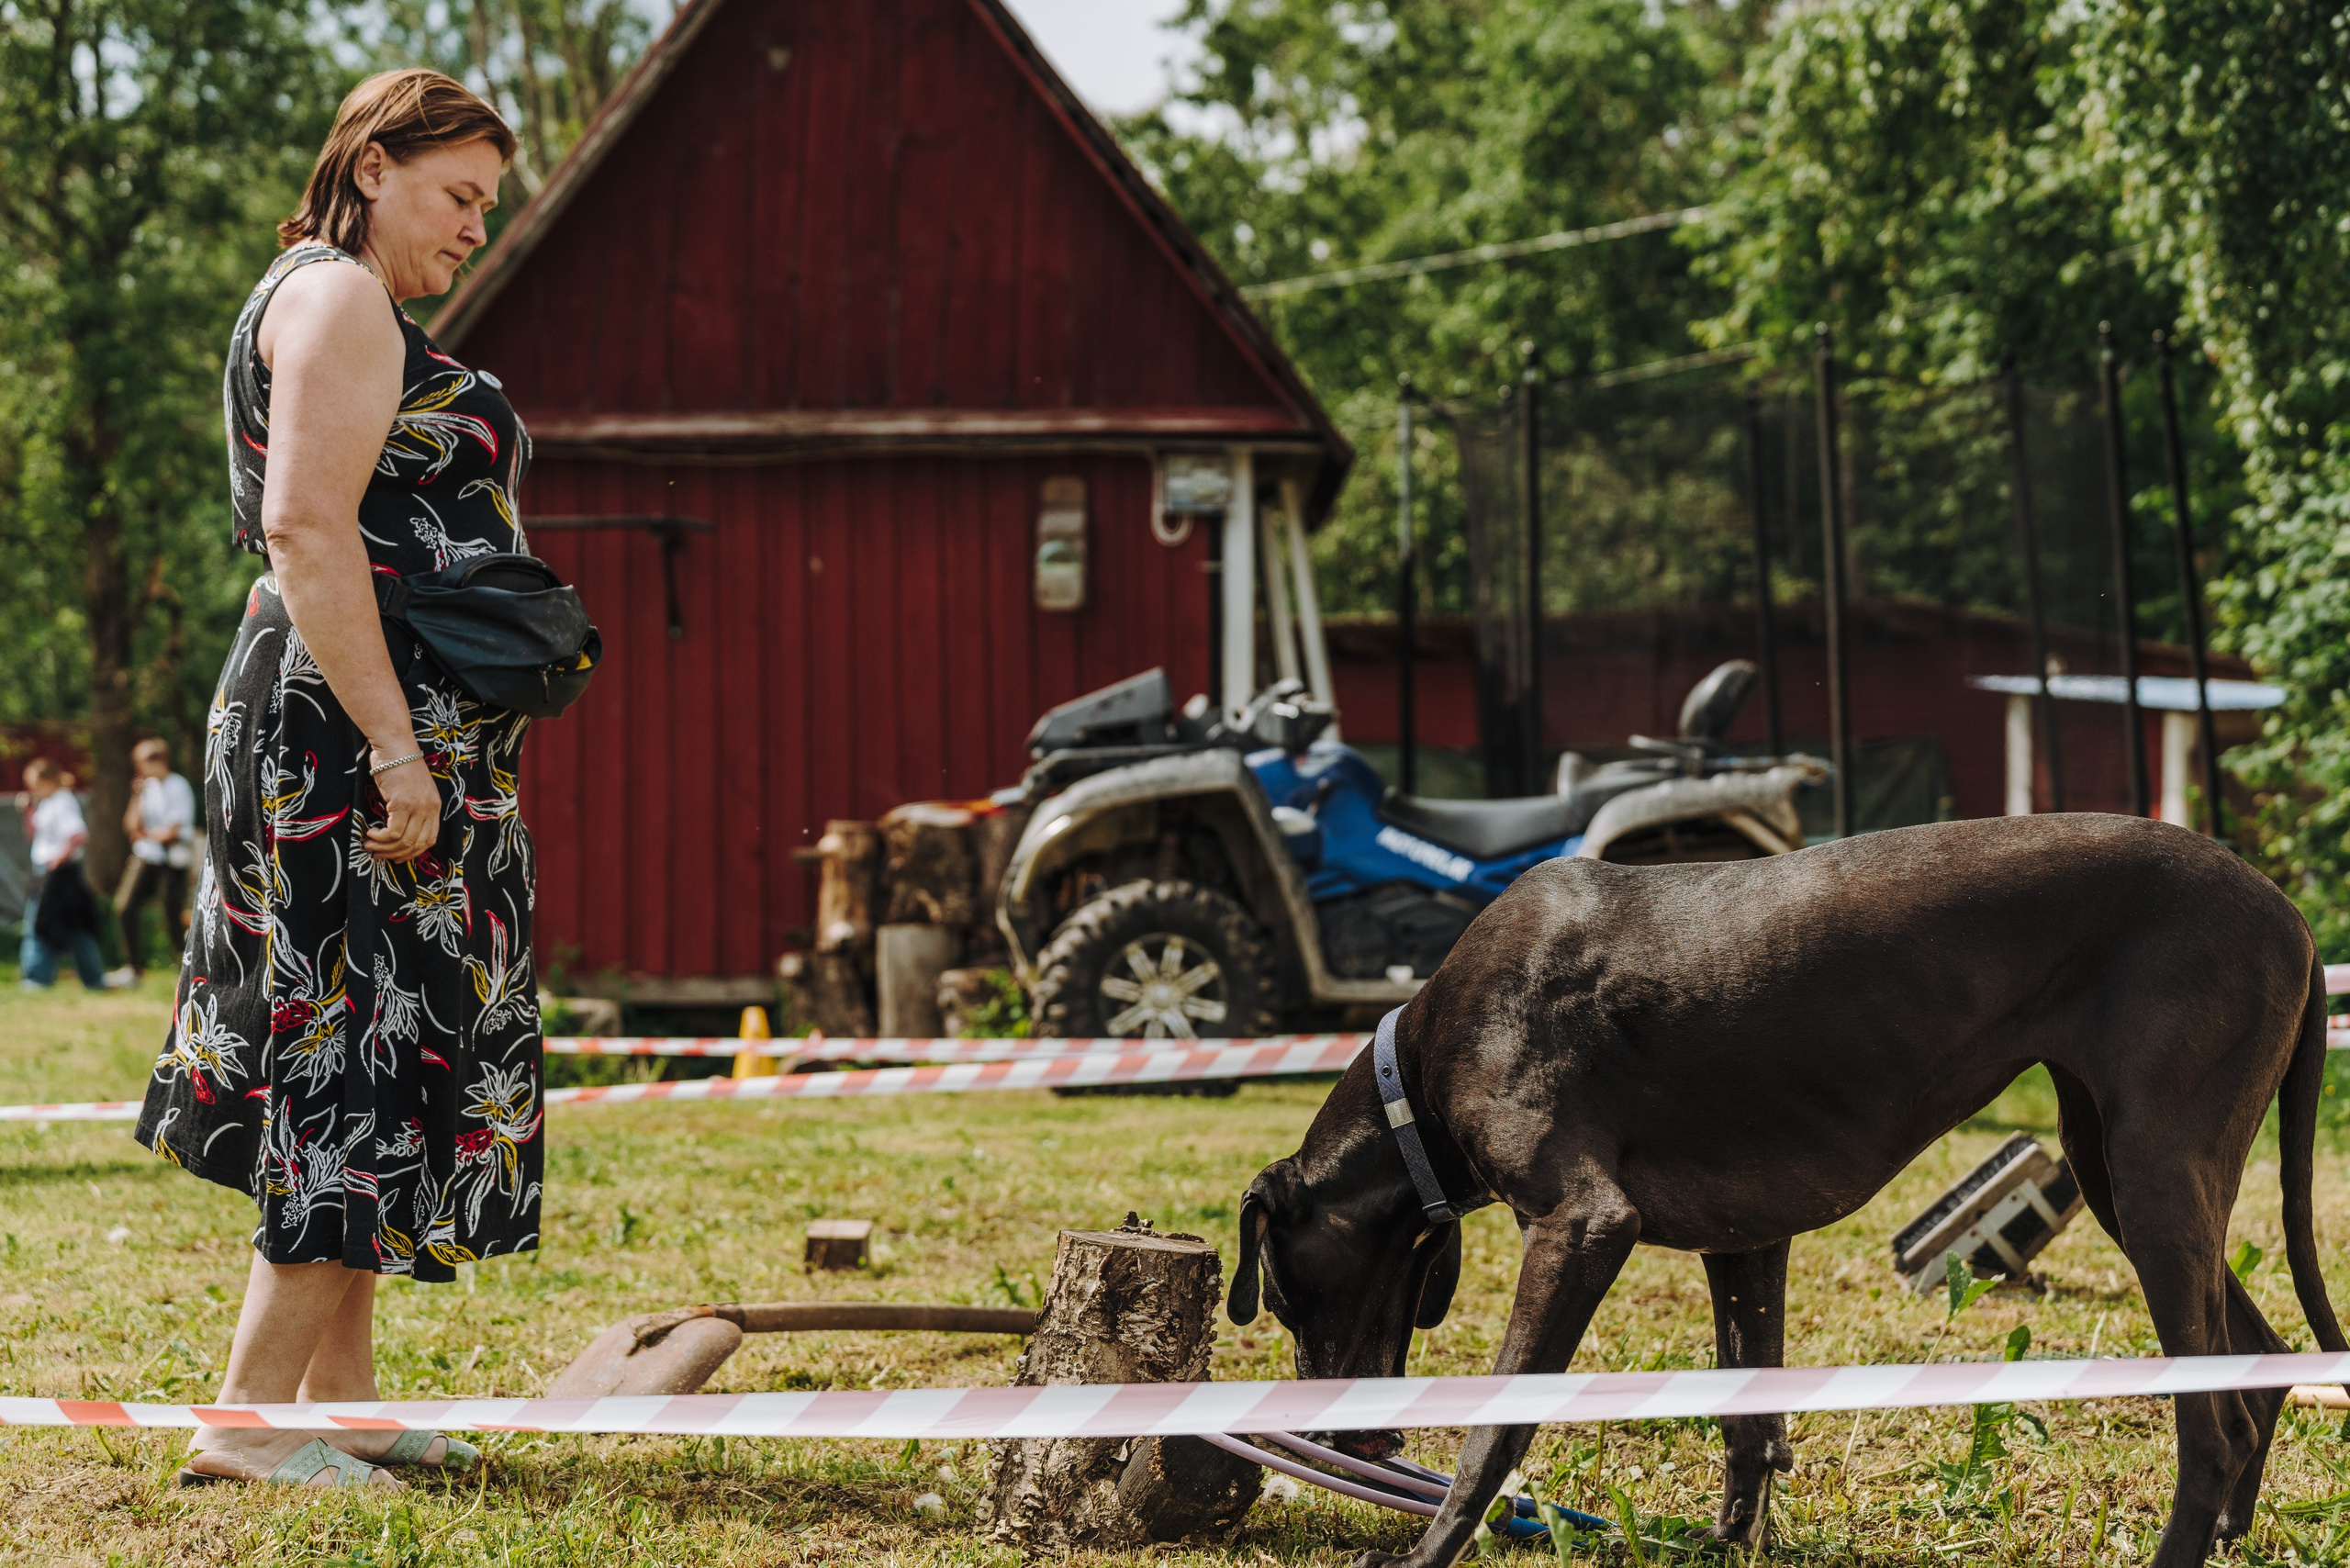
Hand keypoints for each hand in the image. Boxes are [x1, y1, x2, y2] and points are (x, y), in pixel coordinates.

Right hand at [365, 745, 441, 862]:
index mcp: (435, 806)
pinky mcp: (404, 804)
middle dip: (396, 854)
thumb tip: (395, 833)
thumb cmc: (397, 766)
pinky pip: (393, 832)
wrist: (394, 748)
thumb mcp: (410, 791)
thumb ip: (409, 810)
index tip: (398, 857)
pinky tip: (370, 834)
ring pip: (404, 841)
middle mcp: (430, 809)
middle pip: (417, 844)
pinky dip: (380, 838)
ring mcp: (418, 807)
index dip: (413, 852)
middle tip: (378, 855)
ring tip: (370, 846)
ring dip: (384, 848)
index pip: (430, 839)